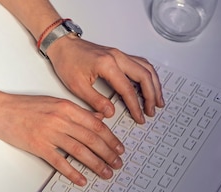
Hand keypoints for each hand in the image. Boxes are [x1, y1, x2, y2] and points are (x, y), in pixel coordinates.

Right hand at [0, 93, 123, 185]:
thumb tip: (97, 118)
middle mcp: (60, 119)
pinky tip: (81, 179)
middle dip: (108, 153)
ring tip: (105, 172)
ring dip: (96, 163)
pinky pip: (59, 161)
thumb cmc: (23, 106)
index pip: (96, 124)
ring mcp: (49, 133)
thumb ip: (76, 111)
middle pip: (92, 138)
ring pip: (80, 150)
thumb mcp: (53, 102)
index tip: (119, 148)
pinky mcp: (38, 145)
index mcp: (66, 107)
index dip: (111, 138)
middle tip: (117, 163)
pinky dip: (72, 172)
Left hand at [47, 36, 163, 123]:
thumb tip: (110, 113)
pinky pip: (141, 63)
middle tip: (152, 111)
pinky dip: (148, 75)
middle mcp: (117, 57)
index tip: (140, 117)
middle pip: (144, 76)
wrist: (63, 45)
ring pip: (146, 68)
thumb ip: (95, 101)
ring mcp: (120, 54)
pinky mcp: (118, 54)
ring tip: (158, 100)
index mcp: (107, 65)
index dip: (136, 106)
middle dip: (151, 96)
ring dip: (155, 84)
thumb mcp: (77, 86)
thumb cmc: (67, 62)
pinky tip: (150, 84)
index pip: (128, 89)